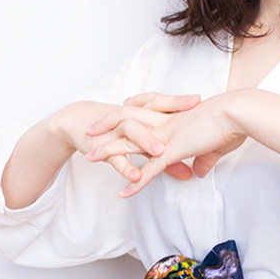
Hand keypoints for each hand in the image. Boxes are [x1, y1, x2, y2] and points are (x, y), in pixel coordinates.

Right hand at [52, 93, 202, 184]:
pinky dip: (125, 168)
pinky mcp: (103, 148)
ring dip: (146, 141)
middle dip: (171, 110)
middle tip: (191, 112)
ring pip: (132, 132)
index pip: (163, 104)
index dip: (180, 101)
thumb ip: (168, 159)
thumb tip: (189, 173)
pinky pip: (115, 159)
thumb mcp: (146, 144)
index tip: (199, 100)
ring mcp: (117, 133)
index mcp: (143, 115)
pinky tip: (136, 177)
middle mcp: (132, 119)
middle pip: (151, 111)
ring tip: (161, 152)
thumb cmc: (119, 132)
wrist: (80, 124)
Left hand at [86, 91, 247, 197]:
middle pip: (127, 124)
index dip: (129, 117)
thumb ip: (204, 159)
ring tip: (90, 158)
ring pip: (129, 145)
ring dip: (109, 152)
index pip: (145, 117)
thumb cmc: (232, 124)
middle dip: (106, 127)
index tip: (116, 117)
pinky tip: (123, 194)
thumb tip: (199, 171)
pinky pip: (148, 171)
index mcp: (175, 120)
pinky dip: (135, 183)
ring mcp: (165, 139)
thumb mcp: (216, 145)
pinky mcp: (172, 153)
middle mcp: (165, 126)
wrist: (236, 114)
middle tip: (89, 131)